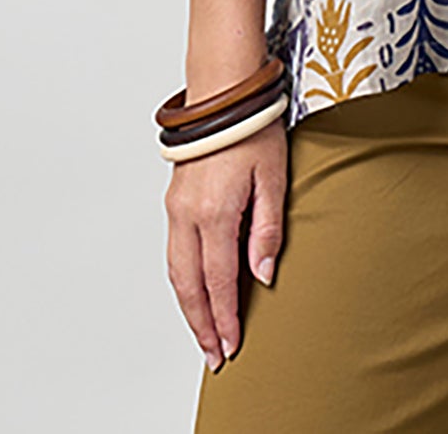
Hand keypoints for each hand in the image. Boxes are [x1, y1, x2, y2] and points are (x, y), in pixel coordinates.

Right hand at [165, 122, 287, 370]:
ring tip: (203, 333)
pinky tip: (194, 291)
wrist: (223, 92)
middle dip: (201, 325)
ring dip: (189, 307)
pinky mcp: (174, 201)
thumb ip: (267, 230)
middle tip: (214, 354)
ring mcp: (176, 208)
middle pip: (189, 286)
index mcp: (214, 212)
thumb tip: (261, 276)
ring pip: (176, 272)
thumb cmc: (253, 128)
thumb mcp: (273, 178)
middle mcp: (187, 216)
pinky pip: (174, 252)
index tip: (232, 345)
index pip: (218, 281)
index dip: (225, 318)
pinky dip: (182, 280)